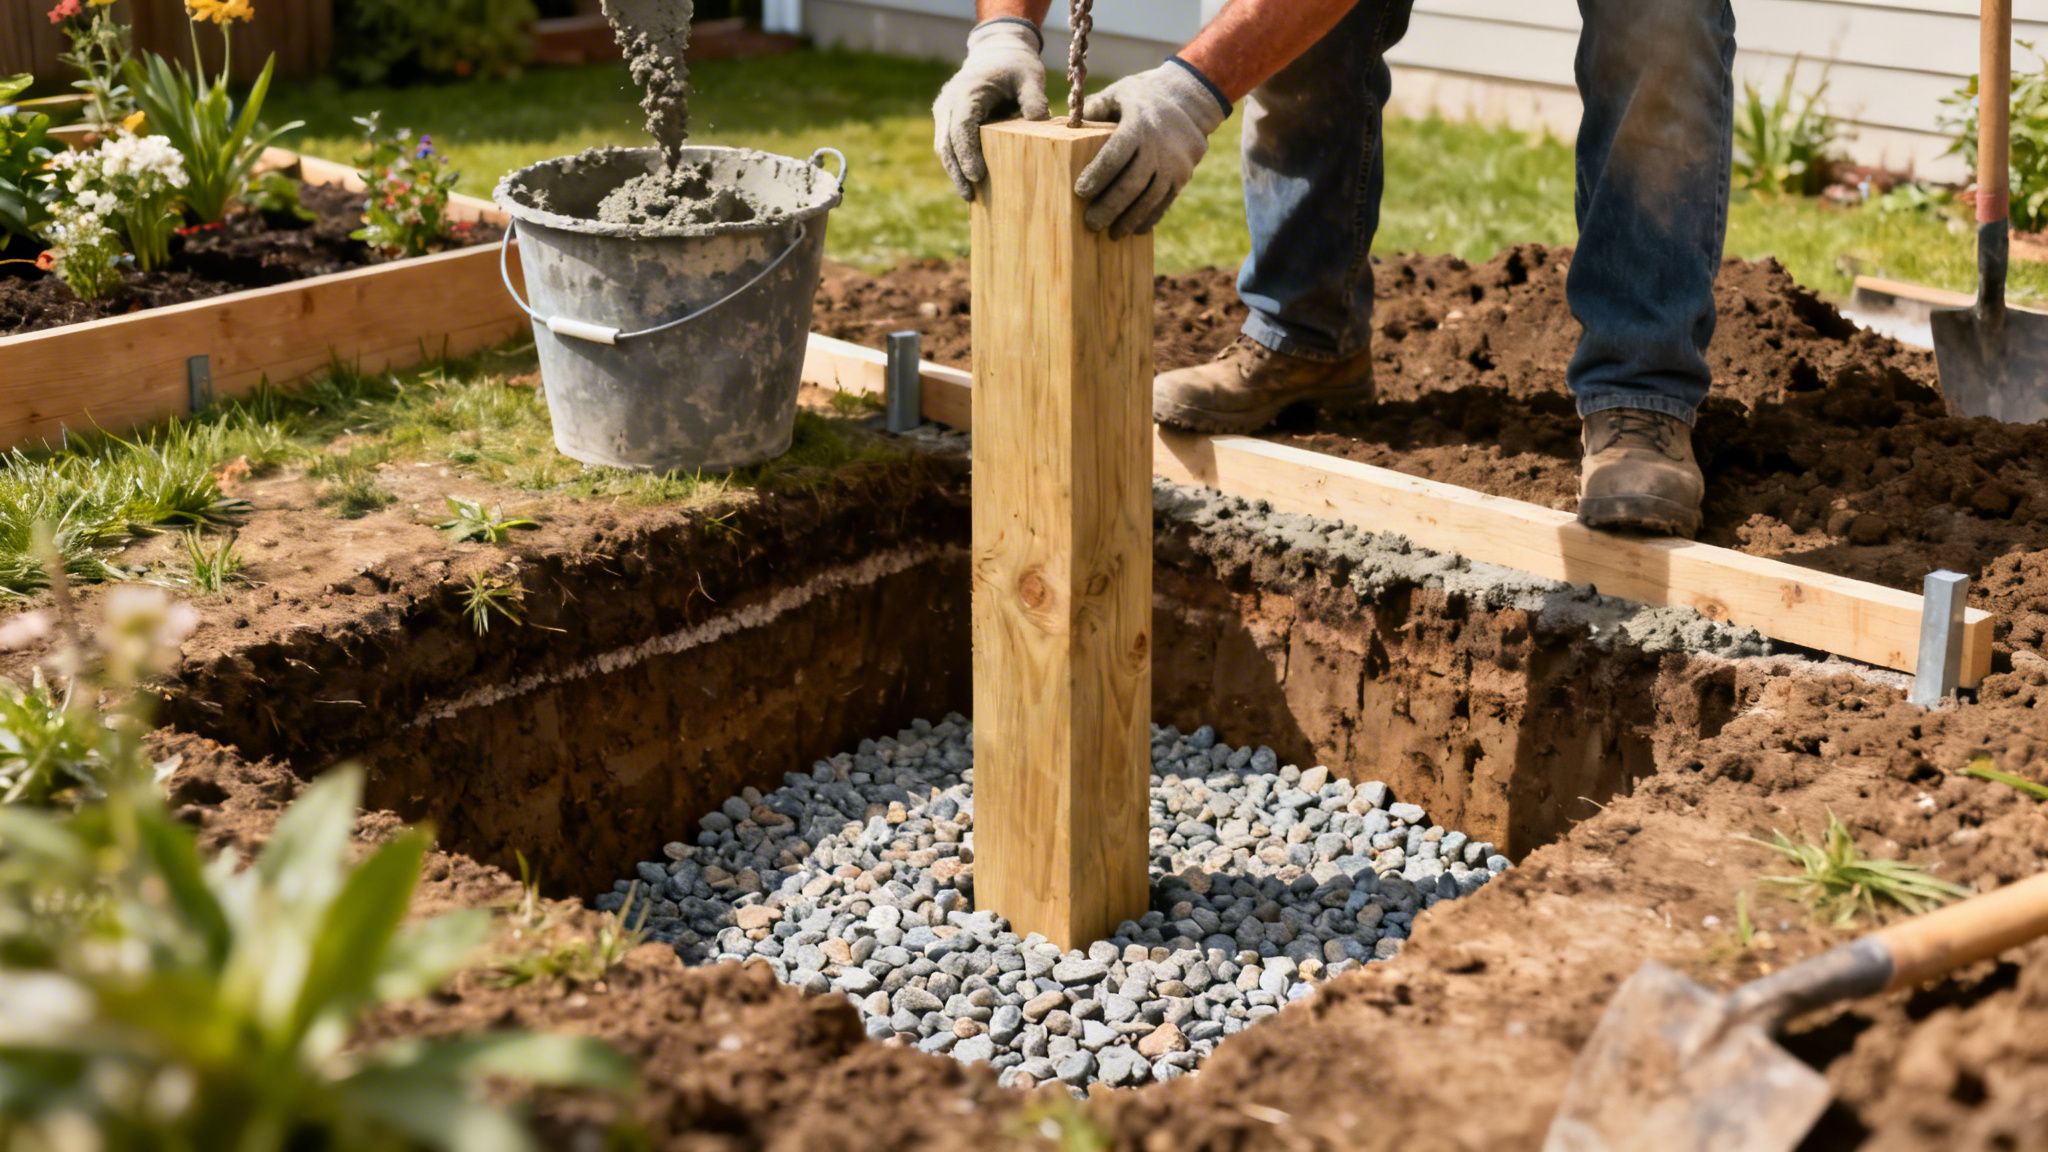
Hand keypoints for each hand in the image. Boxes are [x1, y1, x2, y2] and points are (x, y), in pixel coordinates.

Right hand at [933, 18, 1050, 200]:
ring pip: (943, 147)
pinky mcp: (948, 120)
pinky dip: (957, 164)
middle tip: (970, 197)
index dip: (967, 153)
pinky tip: (970, 184)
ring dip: (954, 171)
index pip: (961, 127)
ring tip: (969, 197)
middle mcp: (949, 102)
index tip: (977, 176)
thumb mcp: (1030, 75)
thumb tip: (1041, 121)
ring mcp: (945, 112)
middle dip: (957, 171)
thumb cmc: (1016, 65)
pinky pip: (948, 146)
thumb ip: (1034, 97)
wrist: (996, 51)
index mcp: (968, 91)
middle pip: (946, 143)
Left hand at [1076, 59, 1230, 237]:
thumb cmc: (1141, 98)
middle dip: (1110, 206)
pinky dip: (1149, 218)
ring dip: (1129, 219)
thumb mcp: (1117, 94)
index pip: (1116, 154)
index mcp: (1138, 123)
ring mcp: (1174, 164)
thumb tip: (1064, 128)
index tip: (1080, 192)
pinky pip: (1165, 202)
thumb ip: (1092, 111)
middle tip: (1090, 224)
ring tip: (1111, 234)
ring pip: (1150, 198)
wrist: (1189, 101)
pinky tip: (1134, 229)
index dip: (1098, 175)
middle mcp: (1158, 146)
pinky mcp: (1183, 176)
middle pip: (1132, 183)